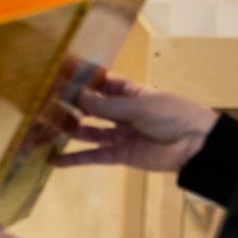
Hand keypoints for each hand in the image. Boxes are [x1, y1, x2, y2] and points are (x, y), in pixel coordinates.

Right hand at [56, 72, 217, 171]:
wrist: (195, 144)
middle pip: (90, 108)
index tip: (57, 75)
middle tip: (43, 105)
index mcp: (129, 93)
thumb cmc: (171, 115)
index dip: (81, 80)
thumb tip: (77, 96)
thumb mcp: (139, 106)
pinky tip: (56, 161)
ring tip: (43, 130)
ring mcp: (118, 134)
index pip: (100, 83)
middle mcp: (121, 112)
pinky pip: (94, 156)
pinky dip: (76, 159)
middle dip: (69, 106)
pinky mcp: (119, 155)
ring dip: (68, 131)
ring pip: (88, 132)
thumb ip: (107, 105)